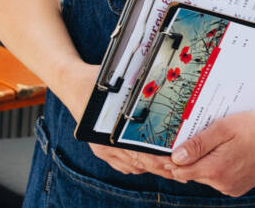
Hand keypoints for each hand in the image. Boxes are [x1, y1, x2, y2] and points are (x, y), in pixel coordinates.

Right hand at [57, 61, 176, 179]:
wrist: (72, 85)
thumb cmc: (95, 83)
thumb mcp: (117, 83)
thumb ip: (135, 92)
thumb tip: (160, 89)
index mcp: (108, 133)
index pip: (139, 154)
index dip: (158, 161)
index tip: (175, 161)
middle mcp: (104, 146)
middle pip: (139, 164)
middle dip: (161, 168)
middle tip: (182, 171)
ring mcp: (102, 150)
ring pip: (132, 167)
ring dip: (151, 167)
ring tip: (173, 168)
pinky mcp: (102, 150)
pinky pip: (123, 165)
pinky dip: (139, 165)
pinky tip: (152, 163)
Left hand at [168, 111, 254, 196]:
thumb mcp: (224, 128)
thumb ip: (198, 144)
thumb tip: (175, 157)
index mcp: (215, 169)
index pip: (178, 170)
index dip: (163, 161)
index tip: (151, 154)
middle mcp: (222, 183)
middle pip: (188, 174)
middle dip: (177, 162)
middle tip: (166, 149)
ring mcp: (231, 187)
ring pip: (203, 176)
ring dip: (197, 164)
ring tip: (200, 146)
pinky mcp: (238, 186)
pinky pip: (217, 179)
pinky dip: (212, 168)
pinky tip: (218, 154)